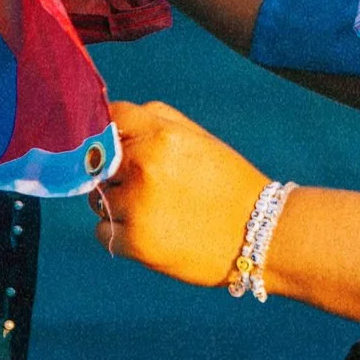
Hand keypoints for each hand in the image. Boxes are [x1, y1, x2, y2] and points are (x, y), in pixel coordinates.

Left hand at [95, 100, 270, 288]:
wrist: (261, 235)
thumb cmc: (229, 183)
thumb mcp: (199, 138)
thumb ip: (156, 122)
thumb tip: (112, 120)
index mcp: (163, 135)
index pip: (112, 117)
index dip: (112, 130)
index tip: (116, 144)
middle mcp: (145, 166)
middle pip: (100, 161)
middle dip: (116, 171)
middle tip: (148, 186)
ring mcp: (138, 206)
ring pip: (98, 197)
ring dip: (117, 204)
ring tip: (154, 211)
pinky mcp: (136, 242)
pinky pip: (102, 231)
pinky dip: (119, 233)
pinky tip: (150, 231)